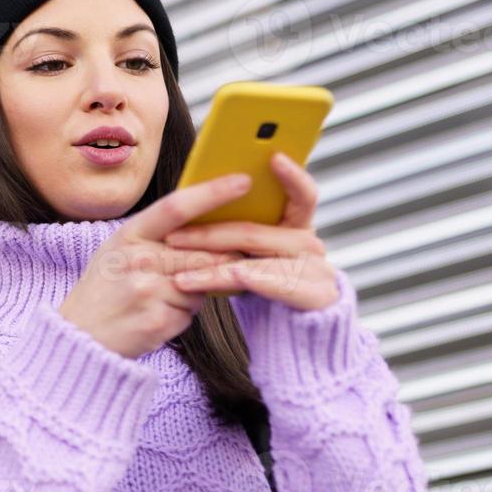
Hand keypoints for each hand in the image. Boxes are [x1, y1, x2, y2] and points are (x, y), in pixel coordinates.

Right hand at [59, 172, 255, 359]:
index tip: (243, 181)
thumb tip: (209, 222)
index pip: (177, 207)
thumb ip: (157, 236)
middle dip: (226, 258)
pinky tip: (159, 314)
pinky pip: (193, 311)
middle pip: (205, 252)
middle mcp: (138, 259)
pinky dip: (184, 313)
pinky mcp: (158, 320)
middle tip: (234, 260)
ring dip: (199, 290)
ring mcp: (148, 290)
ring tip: (166, 295)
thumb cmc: (106, 288)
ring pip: (203, 283)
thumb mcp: (120, 249)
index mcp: (129, 234)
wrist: (80, 335)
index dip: (212, 193)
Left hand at [163, 152, 339, 310]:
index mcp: (299, 226)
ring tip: (176, 268)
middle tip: (172, 236)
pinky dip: (226, 282)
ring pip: (254, 260)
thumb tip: (200, 196)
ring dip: (210, 263)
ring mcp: (319, 270)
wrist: (293, 335)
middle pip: (257, 232)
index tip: (273, 157)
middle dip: (209, 233)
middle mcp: (312, 245)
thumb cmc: (262, 288)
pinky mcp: (315, 296)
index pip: (302, 194)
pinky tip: (196, 283)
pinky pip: (265, 284)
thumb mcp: (250, 256)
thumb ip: (240, 228)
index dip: (292, 175)